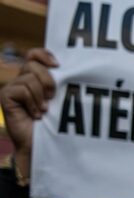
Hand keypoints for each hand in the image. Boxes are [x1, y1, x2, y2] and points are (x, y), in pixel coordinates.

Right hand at [0, 48, 57, 179]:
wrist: (43, 143)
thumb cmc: (55, 122)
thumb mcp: (60, 98)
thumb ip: (59, 82)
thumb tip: (64, 66)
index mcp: (36, 77)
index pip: (34, 54)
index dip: (44, 55)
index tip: (58, 65)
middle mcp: (22, 79)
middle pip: (33, 65)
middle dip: (48, 81)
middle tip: (52, 98)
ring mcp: (13, 87)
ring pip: (29, 78)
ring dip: (41, 96)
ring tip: (43, 110)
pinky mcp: (6, 96)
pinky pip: (22, 90)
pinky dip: (32, 103)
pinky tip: (35, 115)